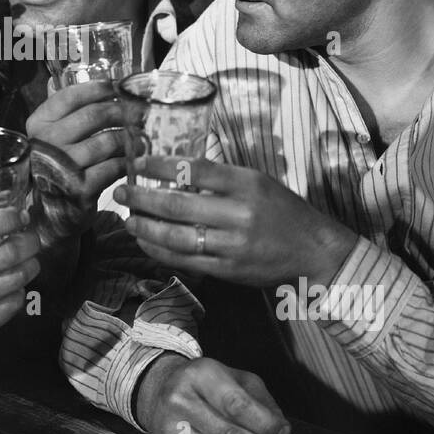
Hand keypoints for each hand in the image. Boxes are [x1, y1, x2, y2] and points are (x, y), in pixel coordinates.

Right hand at [0, 207, 41, 352]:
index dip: (7, 218)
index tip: (20, 216)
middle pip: (9, 253)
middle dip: (30, 242)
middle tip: (32, 240)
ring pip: (18, 277)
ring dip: (30, 266)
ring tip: (29, 261)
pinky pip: (15, 302)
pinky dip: (20, 291)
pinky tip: (14, 286)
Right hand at [27, 80, 126, 205]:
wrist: (50, 209)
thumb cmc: (58, 164)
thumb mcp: (54, 135)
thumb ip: (72, 112)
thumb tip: (112, 87)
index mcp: (38, 123)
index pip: (70, 96)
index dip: (98, 88)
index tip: (117, 87)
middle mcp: (46, 143)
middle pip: (94, 115)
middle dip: (122, 111)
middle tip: (138, 112)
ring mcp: (62, 167)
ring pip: (107, 140)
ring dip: (129, 137)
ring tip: (140, 137)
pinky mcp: (79, 188)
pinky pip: (113, 167)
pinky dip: (127, 161)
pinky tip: (133, 159)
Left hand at [116, 157, 356, 288]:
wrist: (313, 252)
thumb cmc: (282, 211)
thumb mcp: (257, 182)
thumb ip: (220, 178)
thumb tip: (175, 170)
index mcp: (246, 183)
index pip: (194, 169)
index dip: (160, 166)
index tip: (137, 163)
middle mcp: (239, 213)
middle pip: (177, 205)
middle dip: (142, 198)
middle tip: (120, 192)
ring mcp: (232, 244)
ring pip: (176, 236)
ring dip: (145, 227)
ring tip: (127, 219)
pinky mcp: (228, 270)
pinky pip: (185, 260)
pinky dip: (160, 251)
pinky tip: (145, 241)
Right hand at [136, 355, 302, 433]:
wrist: (159, 393)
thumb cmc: (206, 386)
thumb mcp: (235, 378)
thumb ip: (262, 400)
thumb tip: (283, 433)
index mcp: (200, 375)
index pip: (237, 404)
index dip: (266, 422)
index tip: (286, 432)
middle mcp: (180, 401)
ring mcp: (170, 430)